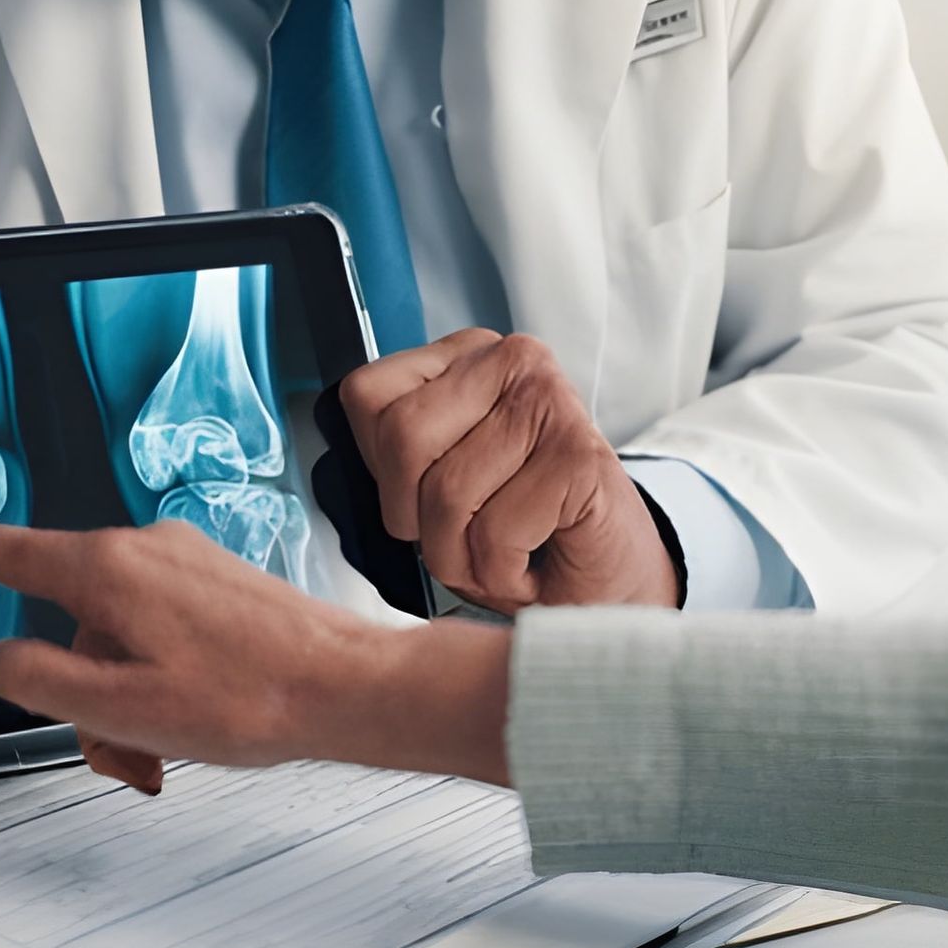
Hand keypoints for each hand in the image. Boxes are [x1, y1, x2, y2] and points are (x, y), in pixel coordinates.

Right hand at [0, 519, 511, 791]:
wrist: (345, 686)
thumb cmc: (249, 696)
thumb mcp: (118, 705)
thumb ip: (38, 679)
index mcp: (109, 571)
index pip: (15, 552)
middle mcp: (144, 550)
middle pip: (71, 620)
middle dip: (81, 688)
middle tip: (119, 746)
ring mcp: (184, 563)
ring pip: (117, 634)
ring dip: (124, 695)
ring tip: (165, 745)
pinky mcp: (216, 582)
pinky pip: (158, 629)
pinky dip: (159, 678)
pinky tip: (190, 720)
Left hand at [339, 328, 678, 613]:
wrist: (607, 587)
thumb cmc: (523, 538)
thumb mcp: (436, 484)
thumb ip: (394, 457)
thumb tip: (339, 454)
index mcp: (465, 360)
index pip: (367, 396)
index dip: (383, 471)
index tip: (425, 496)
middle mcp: (512, 362)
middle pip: (402, 440)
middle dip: (419, 521)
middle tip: (461, 539)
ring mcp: (551, 402)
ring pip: (445, 496)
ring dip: (464, 558)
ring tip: (502, 555)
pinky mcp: (580, 455)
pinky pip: (494, 533)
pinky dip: (504, 573)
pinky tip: (535, 562)